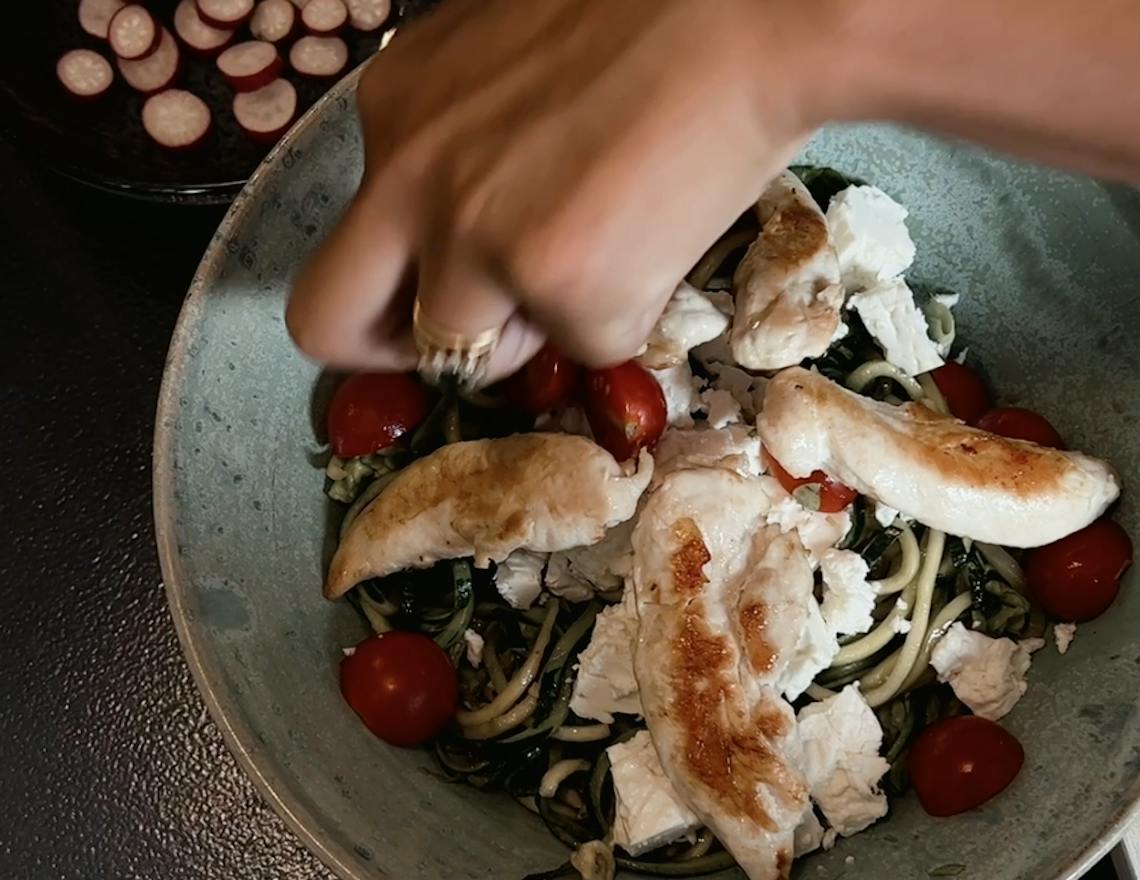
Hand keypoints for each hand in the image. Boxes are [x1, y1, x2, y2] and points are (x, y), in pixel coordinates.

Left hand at [286, 0, 827, 382]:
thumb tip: (469, 222)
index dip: (396, 280)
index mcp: (395, 113)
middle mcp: (412, 184)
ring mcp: (483, 246)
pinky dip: (626, 313)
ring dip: (535, 331)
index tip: (441, 289)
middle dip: (395, 350)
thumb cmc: (651, 14)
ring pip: (473, 357)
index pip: (347, 240)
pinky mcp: (569, 293)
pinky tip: (660, 238)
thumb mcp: (506, 61)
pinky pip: (588, 345)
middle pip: (326, 325)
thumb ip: (462, 141)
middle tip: (467, 340)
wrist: (760, 8)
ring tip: (609, 252)